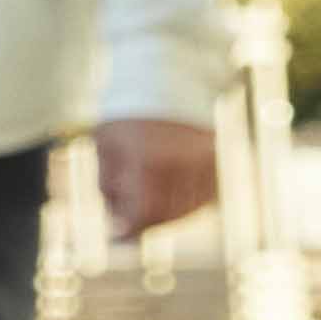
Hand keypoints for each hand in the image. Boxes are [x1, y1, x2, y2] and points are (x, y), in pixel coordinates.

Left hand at [95, 116, 217, 237]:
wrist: (167, 81)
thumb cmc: (127, 117)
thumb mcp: (105, 147)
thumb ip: (108, 185)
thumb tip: (117, 222)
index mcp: (147, 160)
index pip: (143, 213)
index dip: (129, 231)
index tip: (116, 238)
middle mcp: (179, 163)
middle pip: (165, 214)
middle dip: (145, 224)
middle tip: (129, 223)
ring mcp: (202, 162)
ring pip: (186, 209)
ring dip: (165, 217)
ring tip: (146, 206)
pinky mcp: (215, 161)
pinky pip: (203, 197)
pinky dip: (185, 205)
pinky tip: (169, 197)